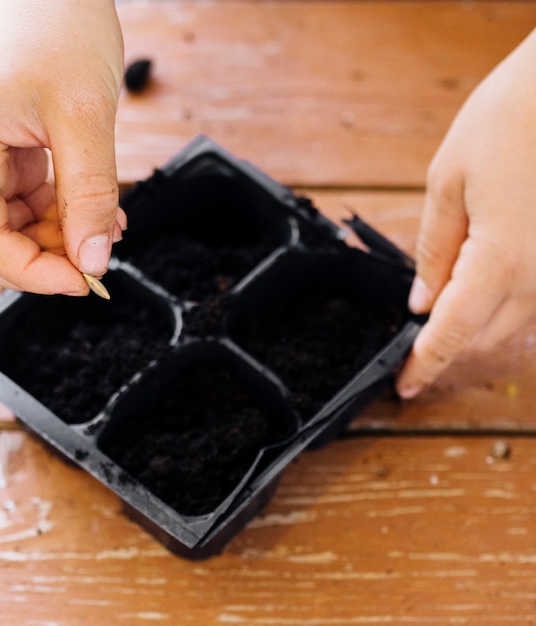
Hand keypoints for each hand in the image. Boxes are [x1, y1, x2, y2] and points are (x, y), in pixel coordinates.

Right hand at [0, 0, 126, 294]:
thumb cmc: (58, 29)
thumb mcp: (83, 118)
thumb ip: (89, 196)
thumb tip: (93, 261)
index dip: (34, 274)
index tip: (85, 281)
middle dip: (44, 263)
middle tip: (97, 263)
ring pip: (12, 233)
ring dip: (60, 243)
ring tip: (107, 227)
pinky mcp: (3, 159)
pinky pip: (28, 209)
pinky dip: (63, 220)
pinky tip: (98, 213)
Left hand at [396, 29, 535, 397]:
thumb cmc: (513, 118)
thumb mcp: (449, 181)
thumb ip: (434, 249)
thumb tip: (422, 299)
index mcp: (500, 260)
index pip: (452, 332)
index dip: (425, 363)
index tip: (405, 385)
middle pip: (483, 336)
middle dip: (445, 343)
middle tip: (412, 338)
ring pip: (513, 324)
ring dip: (475, 324)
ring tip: (441, 305)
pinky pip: (535, 299)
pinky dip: (503, 303)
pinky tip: (482, 282)